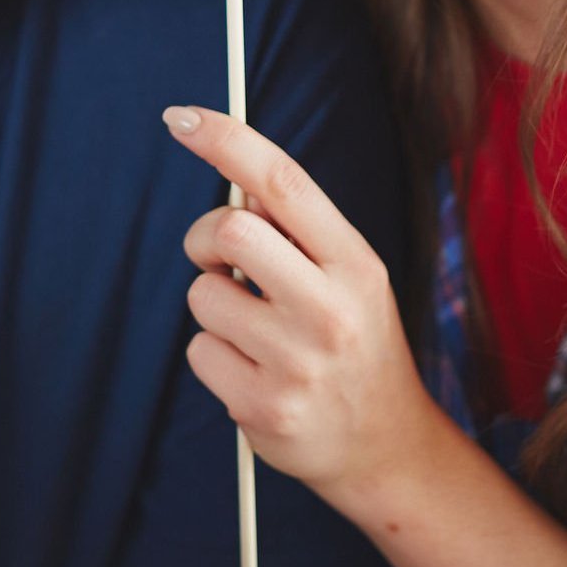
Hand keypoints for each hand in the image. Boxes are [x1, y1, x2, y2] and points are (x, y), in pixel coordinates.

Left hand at [164, 105, 436, 502]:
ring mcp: (298, 363)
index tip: (181, 118)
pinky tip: (255, 375)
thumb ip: (301, 232)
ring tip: (257, 335)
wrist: (385, 448)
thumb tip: (238, 179)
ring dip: (214, 308)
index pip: (283, 182)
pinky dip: (214, 357)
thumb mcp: (351, 279)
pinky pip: (199, 352)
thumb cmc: (353, 345)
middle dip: (204, 240)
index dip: (226, 140)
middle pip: (228, 230)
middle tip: (218, 261)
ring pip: (203, 296)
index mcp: (355, 263)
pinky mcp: (265, 408)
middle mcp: (331, 309)